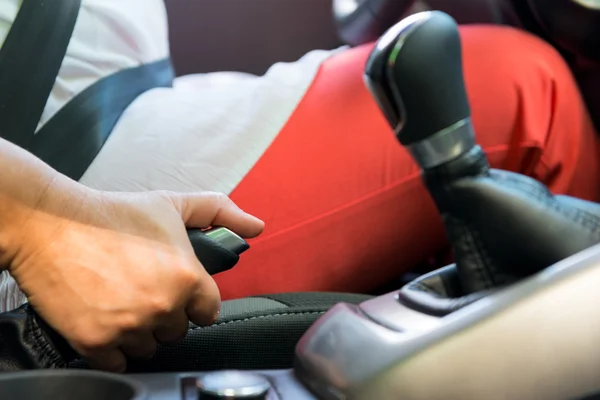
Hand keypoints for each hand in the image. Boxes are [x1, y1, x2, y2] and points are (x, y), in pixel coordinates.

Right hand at [5, 187, 263, 371]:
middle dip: (166, 314)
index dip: (194, 301)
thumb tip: (256, 227)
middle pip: (178, 330)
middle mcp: (163, 305)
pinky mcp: (96, 342)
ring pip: (149, 347)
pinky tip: (107, 320)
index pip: (209, 311)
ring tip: (123, 302)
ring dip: (140, 332)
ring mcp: (129, 327)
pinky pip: (118, 363)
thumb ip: (220, 213)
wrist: (52, 225)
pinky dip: (113, 348)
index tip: (180, 293)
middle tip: (144, 290)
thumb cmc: (112, 214)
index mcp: (187, 277)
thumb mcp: (173, 205)